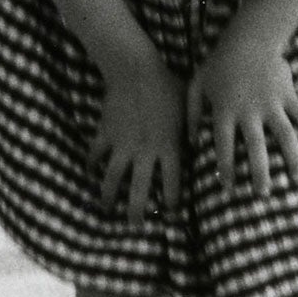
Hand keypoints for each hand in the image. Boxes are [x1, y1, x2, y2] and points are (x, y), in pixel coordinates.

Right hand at [93, 58, 185, 220]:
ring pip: (113, 179)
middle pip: (139, 191)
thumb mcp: (189, 107)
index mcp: (168, 147)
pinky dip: (91, 164)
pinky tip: (91, 173)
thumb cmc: (168, 85)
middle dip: (137, 212)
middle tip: (136, 226)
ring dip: (109, 196)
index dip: (172, 203)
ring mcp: (123, 144)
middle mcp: (145, 151)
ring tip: (108, 209)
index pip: (172, 184)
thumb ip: (195, 127)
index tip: (171, 213)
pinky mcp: (106, 134)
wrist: (136, 69)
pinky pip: (95, 154)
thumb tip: (206, 142)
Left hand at [186, 24, 297, 199]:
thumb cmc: (219, 62)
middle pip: (256, 149)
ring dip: (292, 159)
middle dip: (260, 174)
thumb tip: (192, 143)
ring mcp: (271, 102)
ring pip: (285, 136)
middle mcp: (249, 110)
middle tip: (263, 194)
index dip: (225, 171)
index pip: (223, 148)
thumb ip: (192, 114)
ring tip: (296, 179)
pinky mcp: (288, 93)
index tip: (228, 190)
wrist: (248, 36)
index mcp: (224, 110)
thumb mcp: (197, 84)